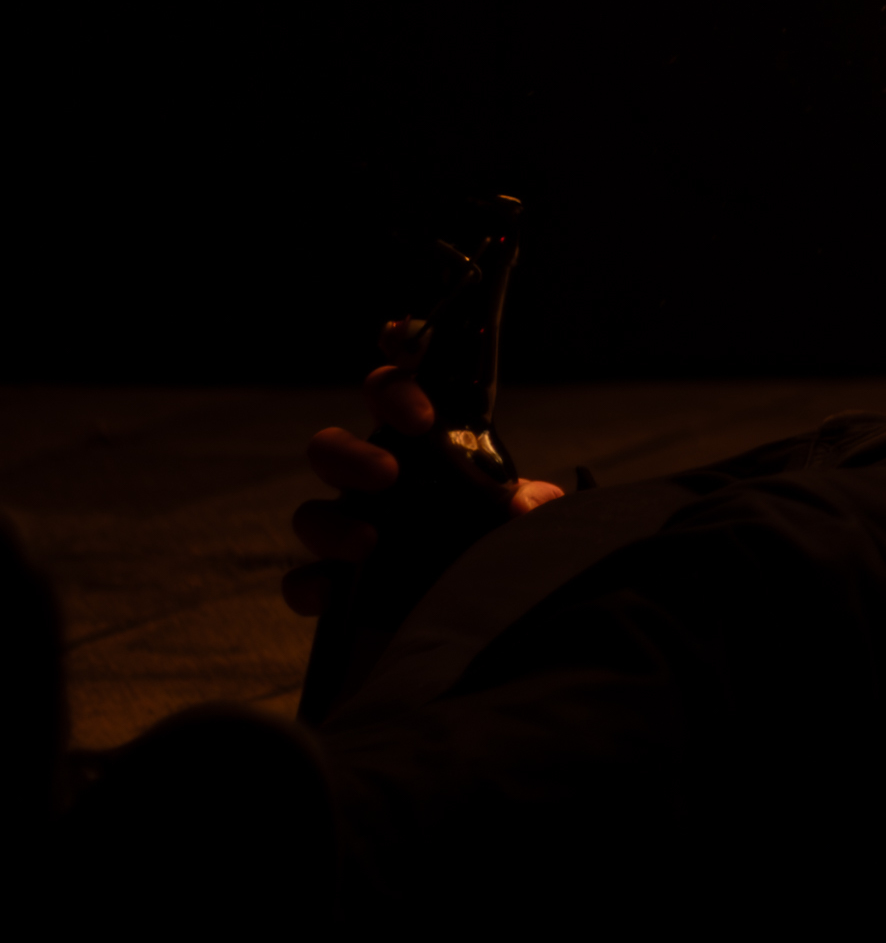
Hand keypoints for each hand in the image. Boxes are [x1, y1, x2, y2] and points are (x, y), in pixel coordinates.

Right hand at [281, 323, 563, 617]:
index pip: (393, 388)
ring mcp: (346, 529)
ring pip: (309, 511)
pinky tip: (332, 592)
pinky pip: (300, 581)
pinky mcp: (334, 585)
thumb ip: (526, 502)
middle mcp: (371, 479)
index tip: (397, 338)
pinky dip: (310, 585)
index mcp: (414, 444)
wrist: (478, 604)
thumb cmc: (490, 534)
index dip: (390, 357)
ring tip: (369, 542)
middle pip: (331, 446)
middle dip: (353, 453)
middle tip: (390, 472)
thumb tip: (528, 502)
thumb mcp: (515, 514)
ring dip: (332, 521)